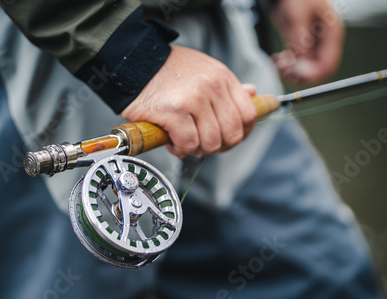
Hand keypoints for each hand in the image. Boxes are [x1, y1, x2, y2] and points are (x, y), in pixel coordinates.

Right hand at [122, 45, 256, 157]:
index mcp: (223, 78)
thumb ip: (227, 87)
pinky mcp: (174, 112)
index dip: (242, 133)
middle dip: (218, 146)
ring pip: (211, 143)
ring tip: (184, 142)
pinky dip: (180, 149)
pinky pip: (188, 144)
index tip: (227, 139)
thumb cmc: (167, 70)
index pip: (248, 114)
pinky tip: (172, 142)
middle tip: (202, 144)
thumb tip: (253, 93)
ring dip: (197, 149)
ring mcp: (194, 100)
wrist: (133, 61)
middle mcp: (212, 88)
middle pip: (232, 134)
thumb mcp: (205, 70)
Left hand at [271, 0, 344, 84]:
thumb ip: (300, 39)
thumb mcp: (298, 16)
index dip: (314, 74)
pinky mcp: (300, 45)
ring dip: (290, 71)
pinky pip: (295, 63)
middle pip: (317, 70)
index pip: (328, 63)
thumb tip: (301, 60)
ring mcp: (312, 45)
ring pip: (304, 69)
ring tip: (277, 64)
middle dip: (299, 74)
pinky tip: (276, 60)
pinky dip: (285, 65)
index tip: (297, 75)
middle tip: (283, 70)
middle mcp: (323, 42)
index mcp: (331, 33)